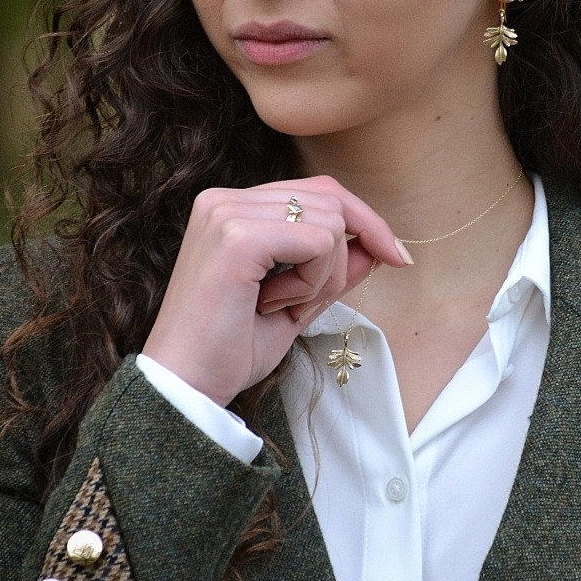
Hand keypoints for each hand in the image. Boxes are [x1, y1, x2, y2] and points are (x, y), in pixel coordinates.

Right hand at [140, 175, 410, 405]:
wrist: (184, 390)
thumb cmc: (230, 350)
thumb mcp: (296, 303)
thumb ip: (333, 269)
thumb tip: (377, 248)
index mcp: (231, 207)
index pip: (319, 191)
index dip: (363, 221)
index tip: (397, 257)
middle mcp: (225, 199)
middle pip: (331, 200)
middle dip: (341, 259)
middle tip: (303, 304)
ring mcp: (227, 213)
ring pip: (330, 223)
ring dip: (323, 276)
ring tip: (278, 305)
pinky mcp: (237, 237)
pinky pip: (319, 243)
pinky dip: (313, 282)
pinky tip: (273, 305)